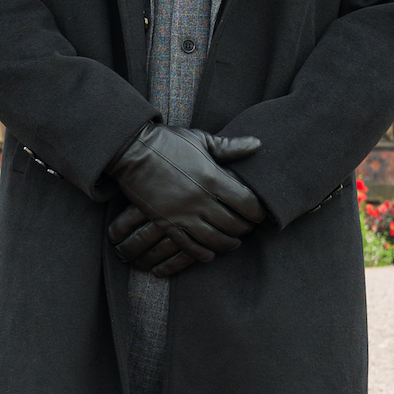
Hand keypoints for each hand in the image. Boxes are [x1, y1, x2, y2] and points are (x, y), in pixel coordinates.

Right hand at [105, 124, 264, 268]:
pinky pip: (189, 247)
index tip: (259, 214)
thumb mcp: (201, 140)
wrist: (133, 150)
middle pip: (233, 224)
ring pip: (214, 239)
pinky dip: (203, 254)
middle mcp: (200, 199)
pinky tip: (210, 253)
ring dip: (228, 244)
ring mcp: (182, 214)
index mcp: (212, 177)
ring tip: (233, 242)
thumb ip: (230, 147)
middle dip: (245, 228)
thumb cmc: (169, 142)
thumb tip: (257, 144)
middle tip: (248, 228)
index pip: (246, 202)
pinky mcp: (166, 223)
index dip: (257, 211)